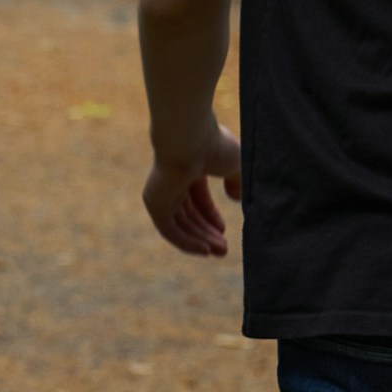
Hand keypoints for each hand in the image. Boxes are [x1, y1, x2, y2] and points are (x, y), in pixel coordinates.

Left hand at [142, 120, 241, 257]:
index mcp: (188, 167)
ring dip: (199, 240)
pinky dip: (186, 242)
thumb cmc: (213, 145)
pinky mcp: (154, 203)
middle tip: (223, 250)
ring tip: (218, 252)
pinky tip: (204, 250)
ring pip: (180, 224)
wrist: (190, 139)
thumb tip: (237, 198)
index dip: (210, 216)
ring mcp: (161, 192)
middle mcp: (172, 180)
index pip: (197, 199)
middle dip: (206, 233)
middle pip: (188, 214)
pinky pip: (169, 229)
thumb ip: (237, 181)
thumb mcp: (234, 165)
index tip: (222, 231)